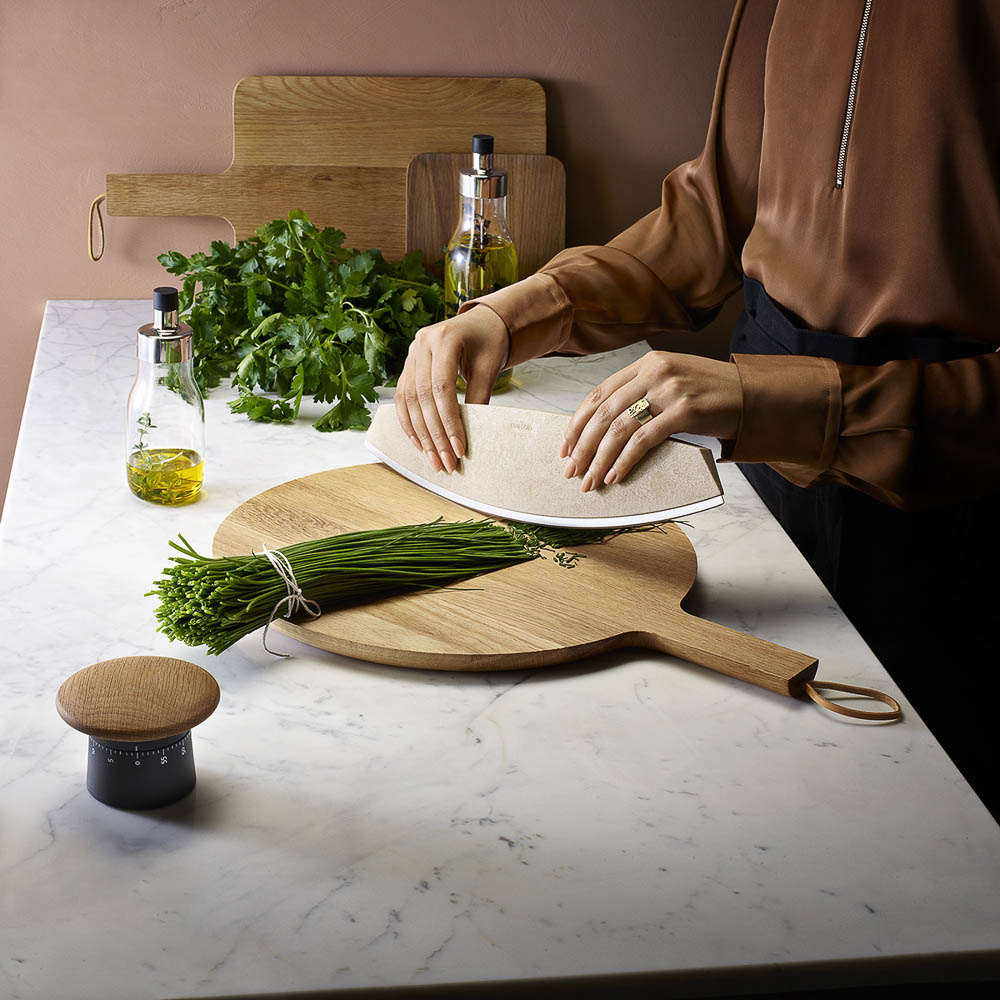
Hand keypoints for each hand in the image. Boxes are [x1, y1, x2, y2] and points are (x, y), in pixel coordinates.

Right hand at [394, 306, 509, 472]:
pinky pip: (403, 397)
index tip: (458, 448)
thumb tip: (470, 434)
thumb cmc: (489, 340)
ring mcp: (412, 353)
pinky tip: (419, 443)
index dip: (449, 421)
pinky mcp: (409, 365)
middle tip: (446, 462)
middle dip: (435, 434)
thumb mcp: (489, 366)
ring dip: (421, 434)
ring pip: (409, 400)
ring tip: (433, 459)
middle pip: (423, 396)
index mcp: (445, 338)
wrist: (481, 322)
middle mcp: (422, 343)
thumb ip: (479, 396)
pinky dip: (409, 422)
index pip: (442, 386)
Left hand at [560, 351, 741, 490]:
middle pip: (603, 413)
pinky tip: (615, 477)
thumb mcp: (672, 381)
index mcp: (646, 364)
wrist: (754, 395)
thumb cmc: (711, 393)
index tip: (565, 446)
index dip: (576, 422)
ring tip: (589, 481)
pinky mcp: (685, 412)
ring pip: (618, 429)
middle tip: (571, 470)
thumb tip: (605, 426)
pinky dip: (624, 462)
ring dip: (598, 460)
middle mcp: (654, 372)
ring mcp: (669, 391)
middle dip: (582, 446)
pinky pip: (643, 441)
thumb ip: (642, 393)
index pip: (598, 393)